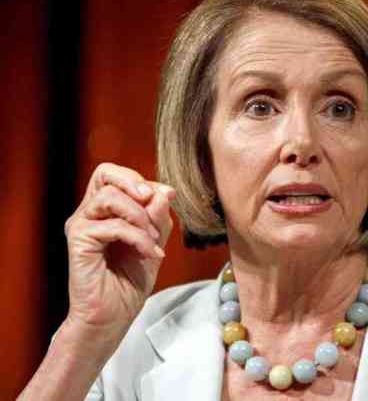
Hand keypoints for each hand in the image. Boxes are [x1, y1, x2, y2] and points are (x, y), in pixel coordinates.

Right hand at [63, 163, 174, 338]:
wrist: (112, 317)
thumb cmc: (129, 283)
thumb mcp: (154, 242)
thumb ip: (158, 217)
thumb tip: (164, 191)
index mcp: (105, 211)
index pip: (118, 175)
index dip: (145, 181)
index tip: (166, 199)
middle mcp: (90, 213)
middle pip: (105, 172)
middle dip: (136, 183)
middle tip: (152, 201)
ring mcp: (81, 226)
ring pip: (109, 196)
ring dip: (140, 216)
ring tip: (152, 240)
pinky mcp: (78, 241)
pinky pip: (113, 226)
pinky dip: (138, 237)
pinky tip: (148, 253)